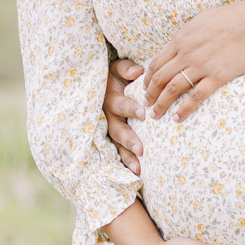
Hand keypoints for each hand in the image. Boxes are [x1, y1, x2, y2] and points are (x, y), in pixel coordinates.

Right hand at [105, 59, 145, 174]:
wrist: (100, 85)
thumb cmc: (115, 76)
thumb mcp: (117, 68)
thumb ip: (126, 69)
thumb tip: (137, 71)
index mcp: (111, 98)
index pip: (121, 104)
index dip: (131, 109)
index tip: (144, 113)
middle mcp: (108, 117)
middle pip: (117, 130)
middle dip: (129, 140)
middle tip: (141, 149)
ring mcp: (109, 129)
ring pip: (117, 145)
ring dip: (127, 157)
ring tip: (139, 169)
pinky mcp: (112, 139)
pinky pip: (118, 153)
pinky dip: (126, 163)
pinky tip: (136, 176)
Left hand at [144, 0, 244, 120]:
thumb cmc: (230, 18)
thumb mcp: (200, 21)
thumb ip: (187, 35)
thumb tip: (180, 42)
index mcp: (181, 40)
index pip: (156, 63)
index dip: (148, 79)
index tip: (145, 88)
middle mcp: (186, 54)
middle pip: (160, 78)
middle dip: (150, 94)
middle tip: (146, 105)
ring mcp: (201, 65)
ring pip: (173, 88)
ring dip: (162, 104)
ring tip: (156, 115)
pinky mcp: (217, 75)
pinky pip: (196, 95)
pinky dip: (184, 108)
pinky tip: (178, 117)